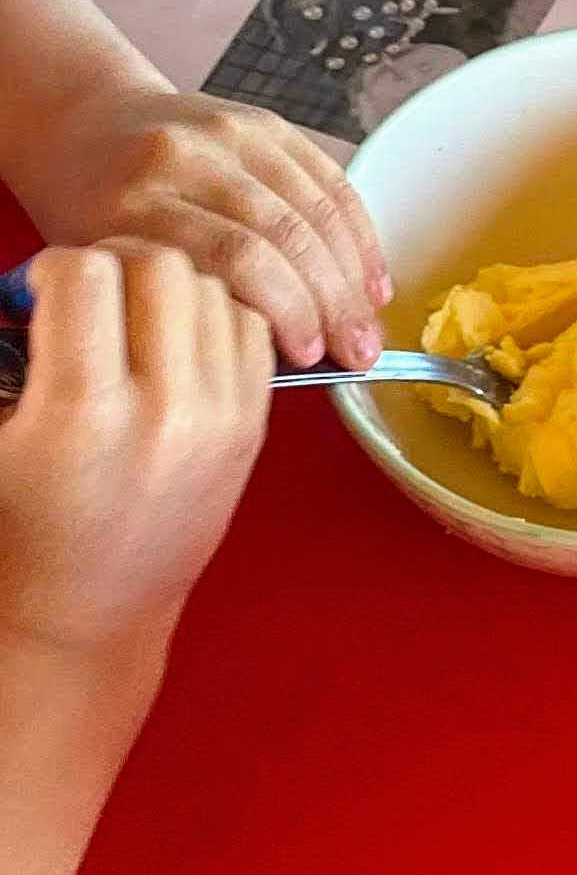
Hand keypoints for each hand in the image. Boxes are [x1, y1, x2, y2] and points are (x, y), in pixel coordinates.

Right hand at [0, 245, 269, 666]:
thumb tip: (17, 292)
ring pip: (216, 291)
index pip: (88, 275)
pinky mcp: (254, 430)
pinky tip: (174, 344)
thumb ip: (6, 356)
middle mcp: (167, 408)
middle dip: (115, 263)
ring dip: (168, 288)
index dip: (52, 269)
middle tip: (86, 295)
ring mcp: (222, 418)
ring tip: (129, 319)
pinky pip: (252, 331)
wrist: (89, 611)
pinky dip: (216, 318)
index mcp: (84, 411)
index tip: (36, 295)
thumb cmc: (18, 528)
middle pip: (163, 267)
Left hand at [7, 85, 385, 369]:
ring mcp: (228, 133)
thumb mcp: (108, 266)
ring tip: (369, 322)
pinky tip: (370, 276)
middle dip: (334, 301)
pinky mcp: (264, 123)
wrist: (81, 127)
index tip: (309, 355)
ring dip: (355, 275)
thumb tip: (267, 357)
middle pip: (287, 234)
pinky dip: (359, 234)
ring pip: (318, 209)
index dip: (287, 310)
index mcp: (135, 201)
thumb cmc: (88, 209)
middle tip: (358, 350)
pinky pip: (330, 179)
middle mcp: (183, 158)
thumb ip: (174, 302)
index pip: (237, 258)